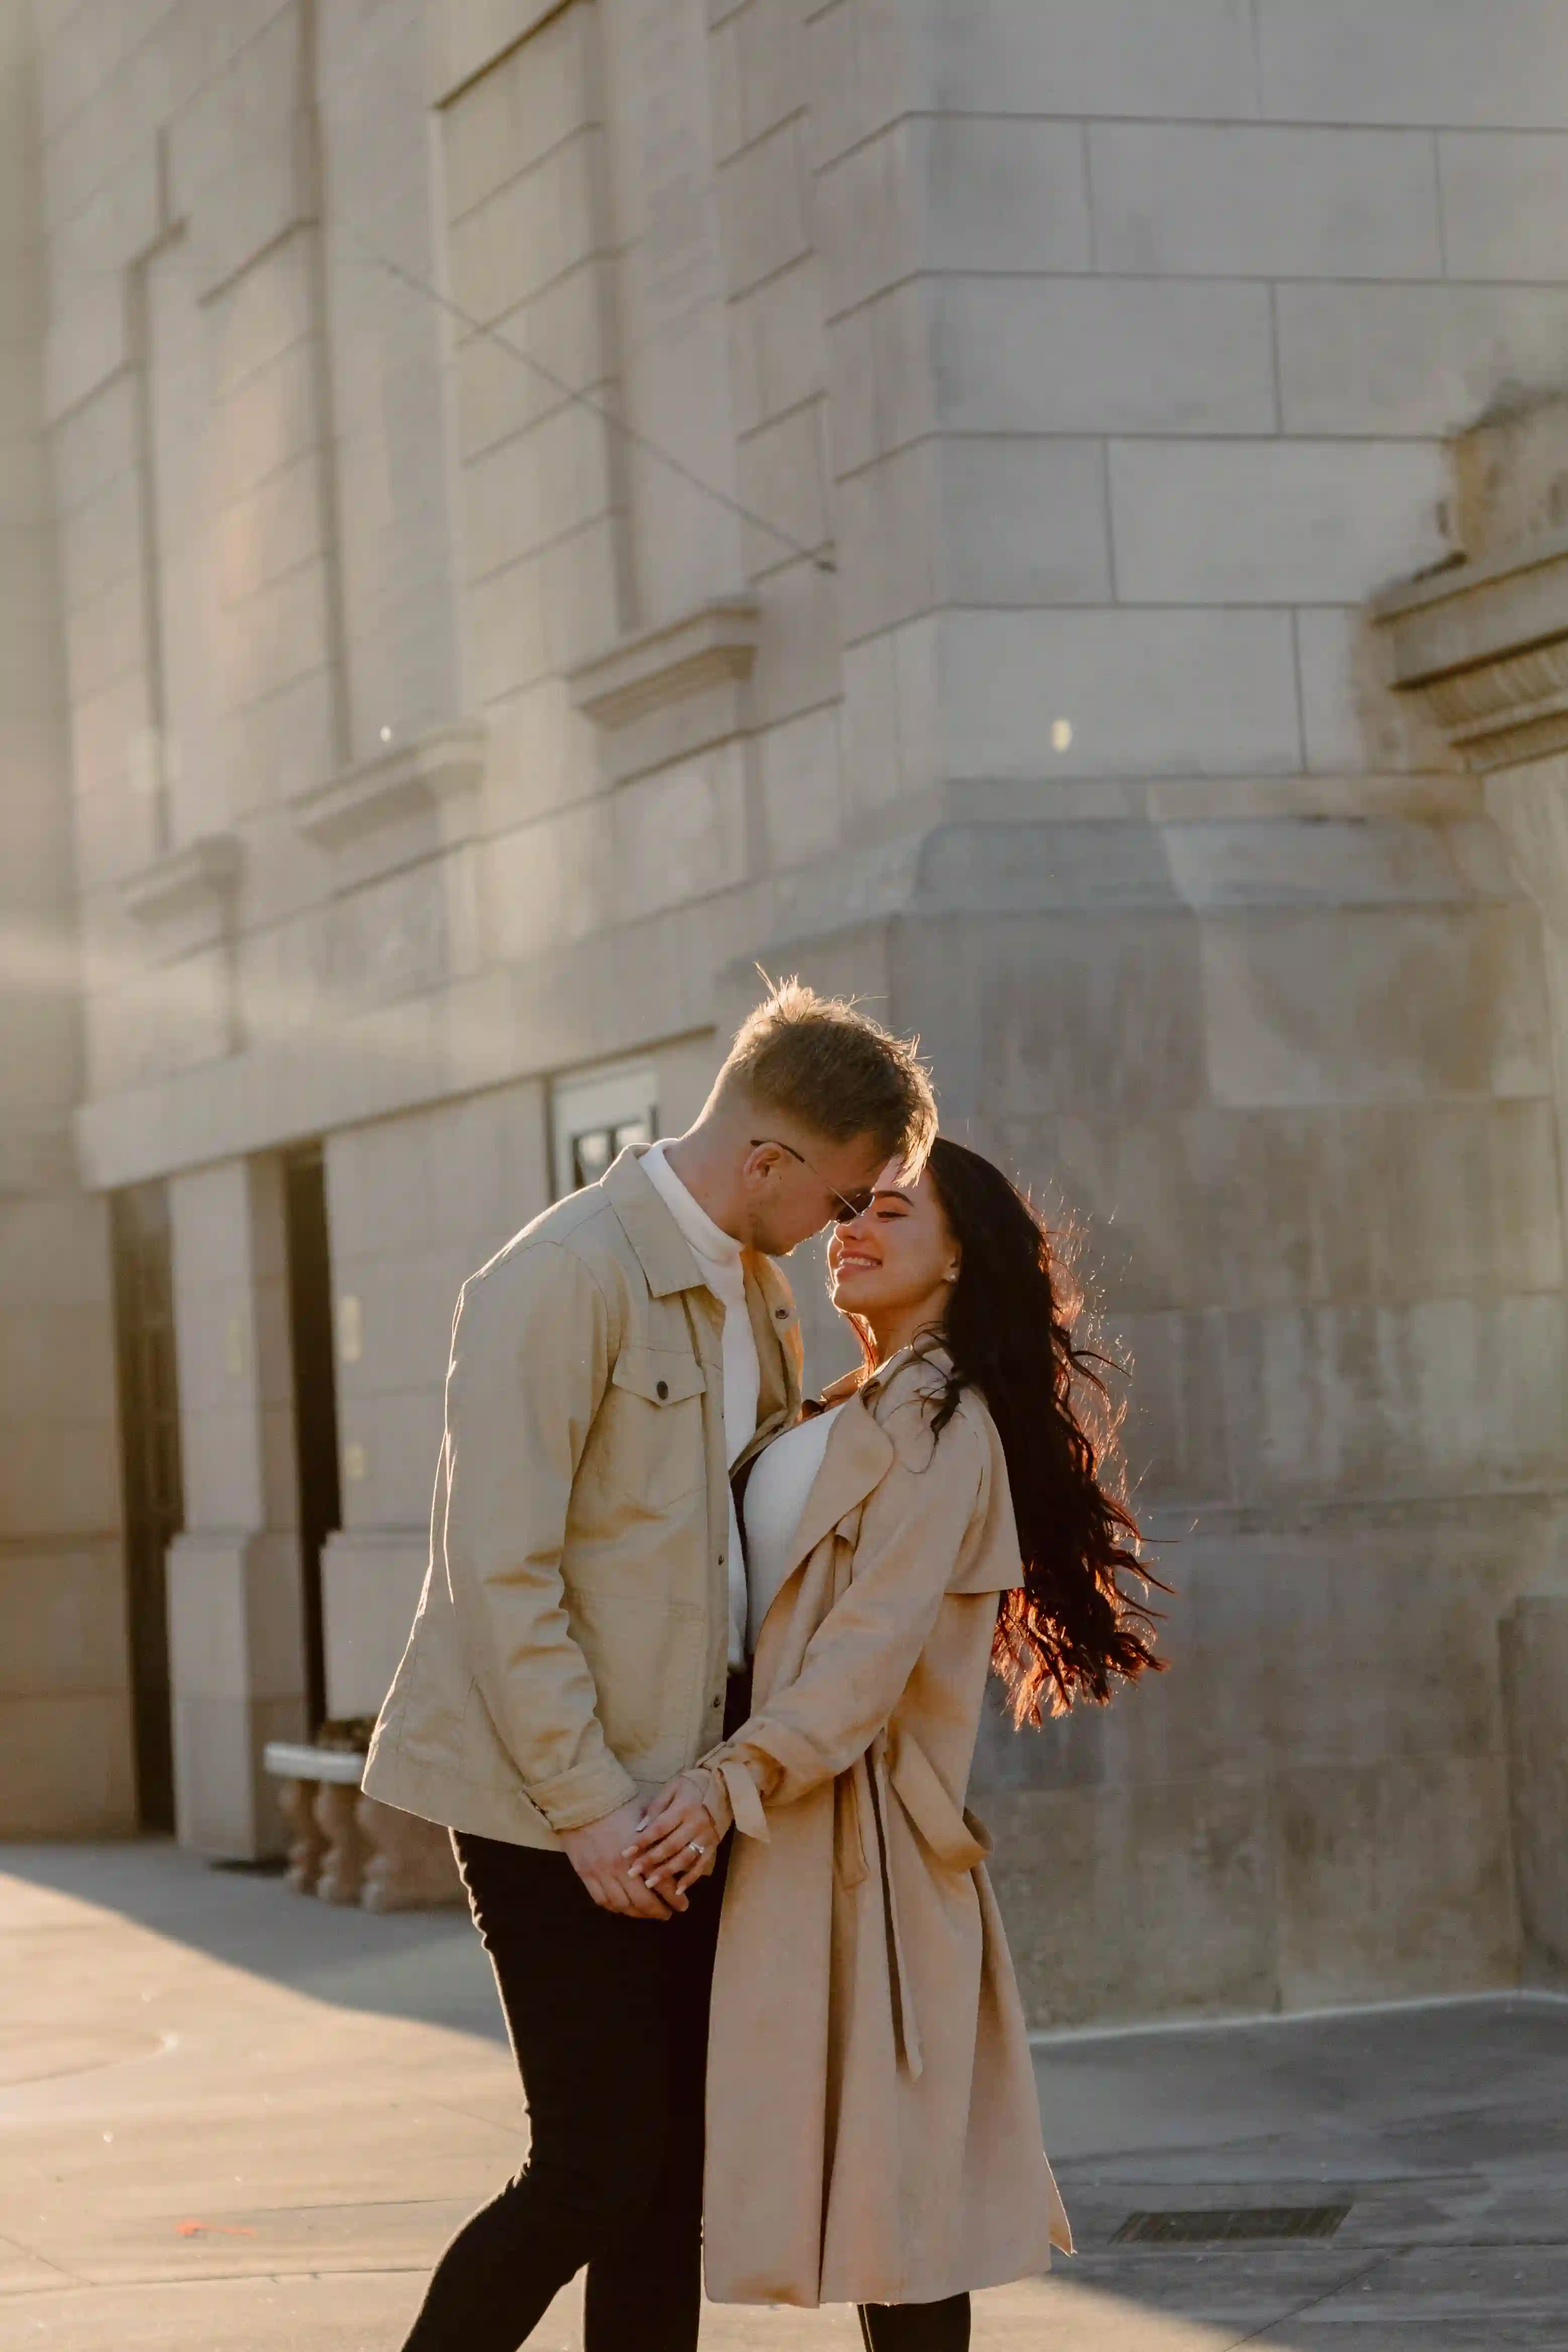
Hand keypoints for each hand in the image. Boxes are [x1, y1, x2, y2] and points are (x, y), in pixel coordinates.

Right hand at [559, 1798, 677, 1918]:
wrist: (583, 1801)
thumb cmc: (617, 1804)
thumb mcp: (644, 1817)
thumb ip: (658, 1836)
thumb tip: (675, 1849)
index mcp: (640, 1851)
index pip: (662, 1882)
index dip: (675, 1898)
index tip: (684, 1905)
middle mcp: (622, 1867)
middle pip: (644, 1900)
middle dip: (658, 1911)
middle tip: (668, 1914)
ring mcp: (602, 1873)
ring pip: (623, 1905)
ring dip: (638, 1913)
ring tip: (647, 1914)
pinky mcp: (586, 1875)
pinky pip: (602, 1900)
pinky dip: (615, 1908)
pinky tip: (624, 1907)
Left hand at [622, 1774, 720, 1901]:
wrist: (725, 1785)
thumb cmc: (694, 1784)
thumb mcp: (673, 1787)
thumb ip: (656, 1807)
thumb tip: (640, 1828)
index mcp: (684, 1808)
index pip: (659, 1828)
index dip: (642, 1841)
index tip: (625, 1853)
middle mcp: (696, 1824)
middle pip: (670, 1846)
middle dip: (650, 1861)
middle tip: (632, 1873)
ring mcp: (706, 1837)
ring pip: (685, 1858)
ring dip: (667, 1872)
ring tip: (650, 1884)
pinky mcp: (714, 1845)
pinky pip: (702, 1865)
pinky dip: (691, 1878)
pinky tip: (678, 1889)